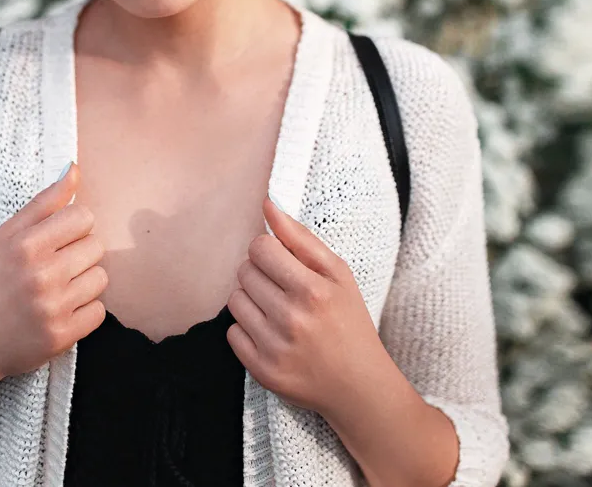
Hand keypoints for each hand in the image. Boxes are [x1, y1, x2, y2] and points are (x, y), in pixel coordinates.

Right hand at [0, 162, 107, 385]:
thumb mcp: (6, 236)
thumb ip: (43, 202)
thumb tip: (73, 169)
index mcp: (25, 244)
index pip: (83, 216)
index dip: (74, 227)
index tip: (58, 240)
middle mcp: (40, 274)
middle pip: (96, 246)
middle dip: (80, 254)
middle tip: (55, 268)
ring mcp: (52, 307)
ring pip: (101, 279)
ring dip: (84, 283)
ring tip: (57, 290)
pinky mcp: (62, 336)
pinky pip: (99, 311)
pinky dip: (84, 312)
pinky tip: (60, 312)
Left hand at [226, 194, 382, 414]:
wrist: (360, 386)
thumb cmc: (350, 322)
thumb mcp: (338, 274)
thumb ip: (300, 238)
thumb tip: (267, 205)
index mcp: (312, 290)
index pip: (260, 248)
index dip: (268, 251)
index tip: (281, 262)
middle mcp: (292, 319)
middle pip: (245, 272)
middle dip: (260, 274)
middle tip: (282, 289)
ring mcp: (275, 347)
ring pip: (234, 301)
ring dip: (251, 301)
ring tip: (276, 310)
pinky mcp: (262, 371)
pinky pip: (232, 333)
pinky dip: (247, 330)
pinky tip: (270, 334)